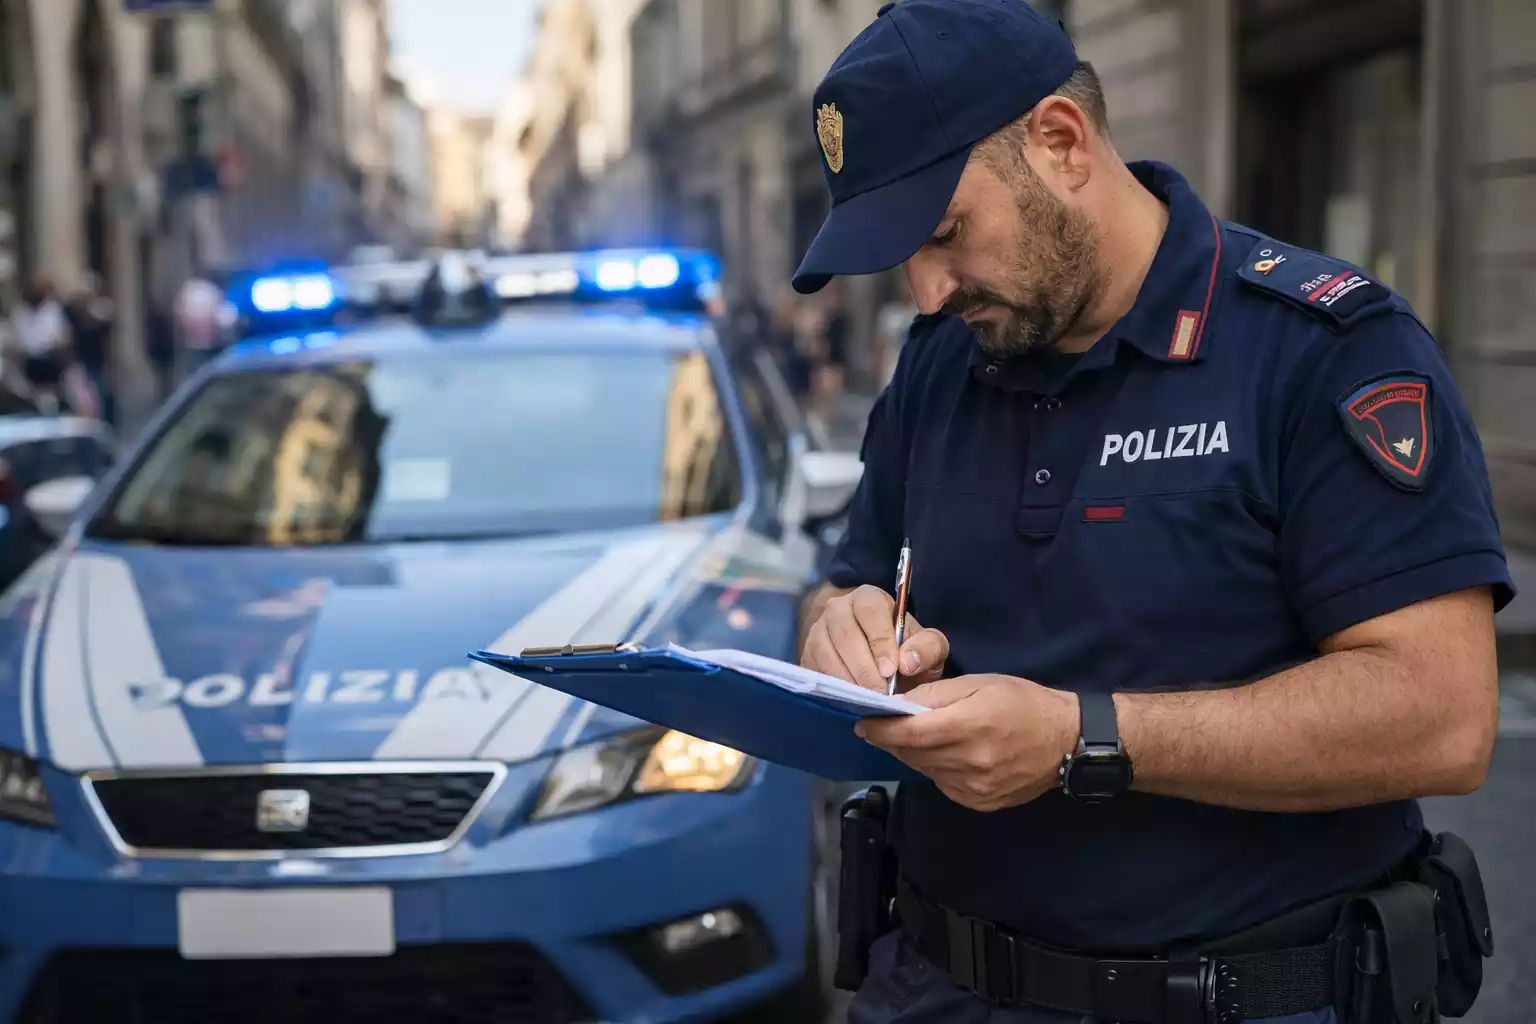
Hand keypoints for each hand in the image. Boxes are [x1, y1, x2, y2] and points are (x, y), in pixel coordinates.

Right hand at [800, 584, 948, 692]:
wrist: (880, 660)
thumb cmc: (905, 650)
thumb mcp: (928, 646)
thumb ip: (928, 648)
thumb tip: (907, 662)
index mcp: (869, 598)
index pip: (869, 611)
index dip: (879, 640)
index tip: (890, 670)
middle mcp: (838, 609)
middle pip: (844, 634)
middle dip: (863, 668)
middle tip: (880, 694)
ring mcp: (819, 630)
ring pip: (826, 653)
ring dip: (847, 679)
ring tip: (866, 700)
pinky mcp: (807, 654)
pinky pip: (814, 669)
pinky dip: (831, 687)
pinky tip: (849, 700)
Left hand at [855, 674, 1079, 811]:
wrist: (1066, 741)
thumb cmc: (1023, 703)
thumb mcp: (980, 684)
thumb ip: (937, 695)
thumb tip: (899, 704)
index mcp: (971, 726)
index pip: (911, 733)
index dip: (881, 730)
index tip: (863, 722)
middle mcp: (971, 762)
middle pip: (913, 754)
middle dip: (891, 740)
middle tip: (880, 726)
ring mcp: (975, 788)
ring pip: (925, 770)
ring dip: (912, 754)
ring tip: (912, 736)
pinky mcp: (980, 803)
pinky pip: (942, 784)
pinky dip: (934, 768)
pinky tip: (944, 754)